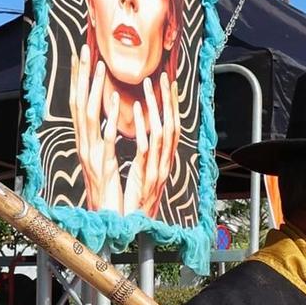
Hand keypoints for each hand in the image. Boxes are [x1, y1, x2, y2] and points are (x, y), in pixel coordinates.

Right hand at [70, 44, 122, 213]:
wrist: (105, 222)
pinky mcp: (103, 169)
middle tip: (85, 49)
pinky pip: (104, 145)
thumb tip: (106, 116)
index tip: (84, 55)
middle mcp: (84, 145)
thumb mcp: (104, 160)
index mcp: (86, 141)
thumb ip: (103, 138)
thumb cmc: (107, 192)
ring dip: (93, 92)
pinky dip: (106, 128)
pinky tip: (112, 112)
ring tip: (98, 69)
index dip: (80, 79)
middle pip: (79, 104)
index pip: (80, 103)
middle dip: (82, 76)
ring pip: (89, 119)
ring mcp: (91, 156)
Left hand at [123, 73, 179, 217]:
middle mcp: (164, 163)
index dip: (170, 104)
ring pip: (162, 134)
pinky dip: (143, 132)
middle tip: (162, 76)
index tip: (167, 82)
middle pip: (171, 125)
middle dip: (167, 100)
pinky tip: (139, 117)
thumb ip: (147, 154)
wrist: (133, 228)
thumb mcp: (143, 173)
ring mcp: (157, 170)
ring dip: (156, 109)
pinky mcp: (145, 178)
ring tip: (148, 87)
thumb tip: (145, 132)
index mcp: (164, 160)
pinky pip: (146, 151)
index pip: (171, 126)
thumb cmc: (136, 201)